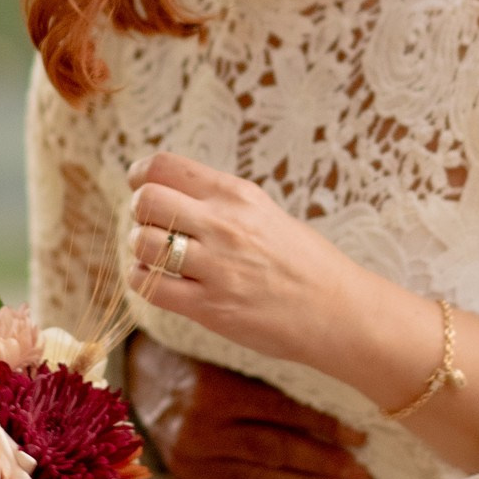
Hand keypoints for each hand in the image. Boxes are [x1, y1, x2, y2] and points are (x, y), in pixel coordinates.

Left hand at [124, 150, 478, 475]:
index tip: (141, 185)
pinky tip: (160, 282)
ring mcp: (217, 267)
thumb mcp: (265, 213)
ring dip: (141, 250)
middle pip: (147, 200)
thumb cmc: (303, 262)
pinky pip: (151, 287)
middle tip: (151, 225)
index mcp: (238, 194)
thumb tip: (167, 191)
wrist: (339, 311)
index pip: (165, 166)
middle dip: (139, 212)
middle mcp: (225, 225)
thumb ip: (219, 202)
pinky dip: (145, 282)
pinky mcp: (211, 308)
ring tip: (157, 258)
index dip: (141, 175)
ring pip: (142, 244)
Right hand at [129, 336, 371, 478]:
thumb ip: (270, 369)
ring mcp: (194, 458)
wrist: (145, 375)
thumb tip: (336, 388)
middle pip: (275, 447)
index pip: (282, 410)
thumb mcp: (232, 351)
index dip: (324, 424)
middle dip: (324, 463)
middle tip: (363, 478)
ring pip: (258, 477)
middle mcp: (204, 425)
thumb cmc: (202, 357)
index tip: (360, 437)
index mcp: (219, 387)